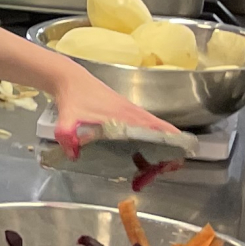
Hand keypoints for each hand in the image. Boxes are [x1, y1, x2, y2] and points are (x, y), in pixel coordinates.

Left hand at [47, 62, 171, 156]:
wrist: (70, 78)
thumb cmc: (72, 97)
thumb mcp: (67, 117)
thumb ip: (67, 135)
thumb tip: (73, 155)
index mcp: (122, 114)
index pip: (152, 127)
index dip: (167, 139)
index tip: (178, 153)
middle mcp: (130, 112)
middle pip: (157, 129)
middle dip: (167, 147)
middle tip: (169, 167)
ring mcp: (128, 110)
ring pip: (152, 127)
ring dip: (160, 143)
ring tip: (160, 164)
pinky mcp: (124, 110)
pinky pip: (143, 124)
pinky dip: (150, 136)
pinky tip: (144, 151)